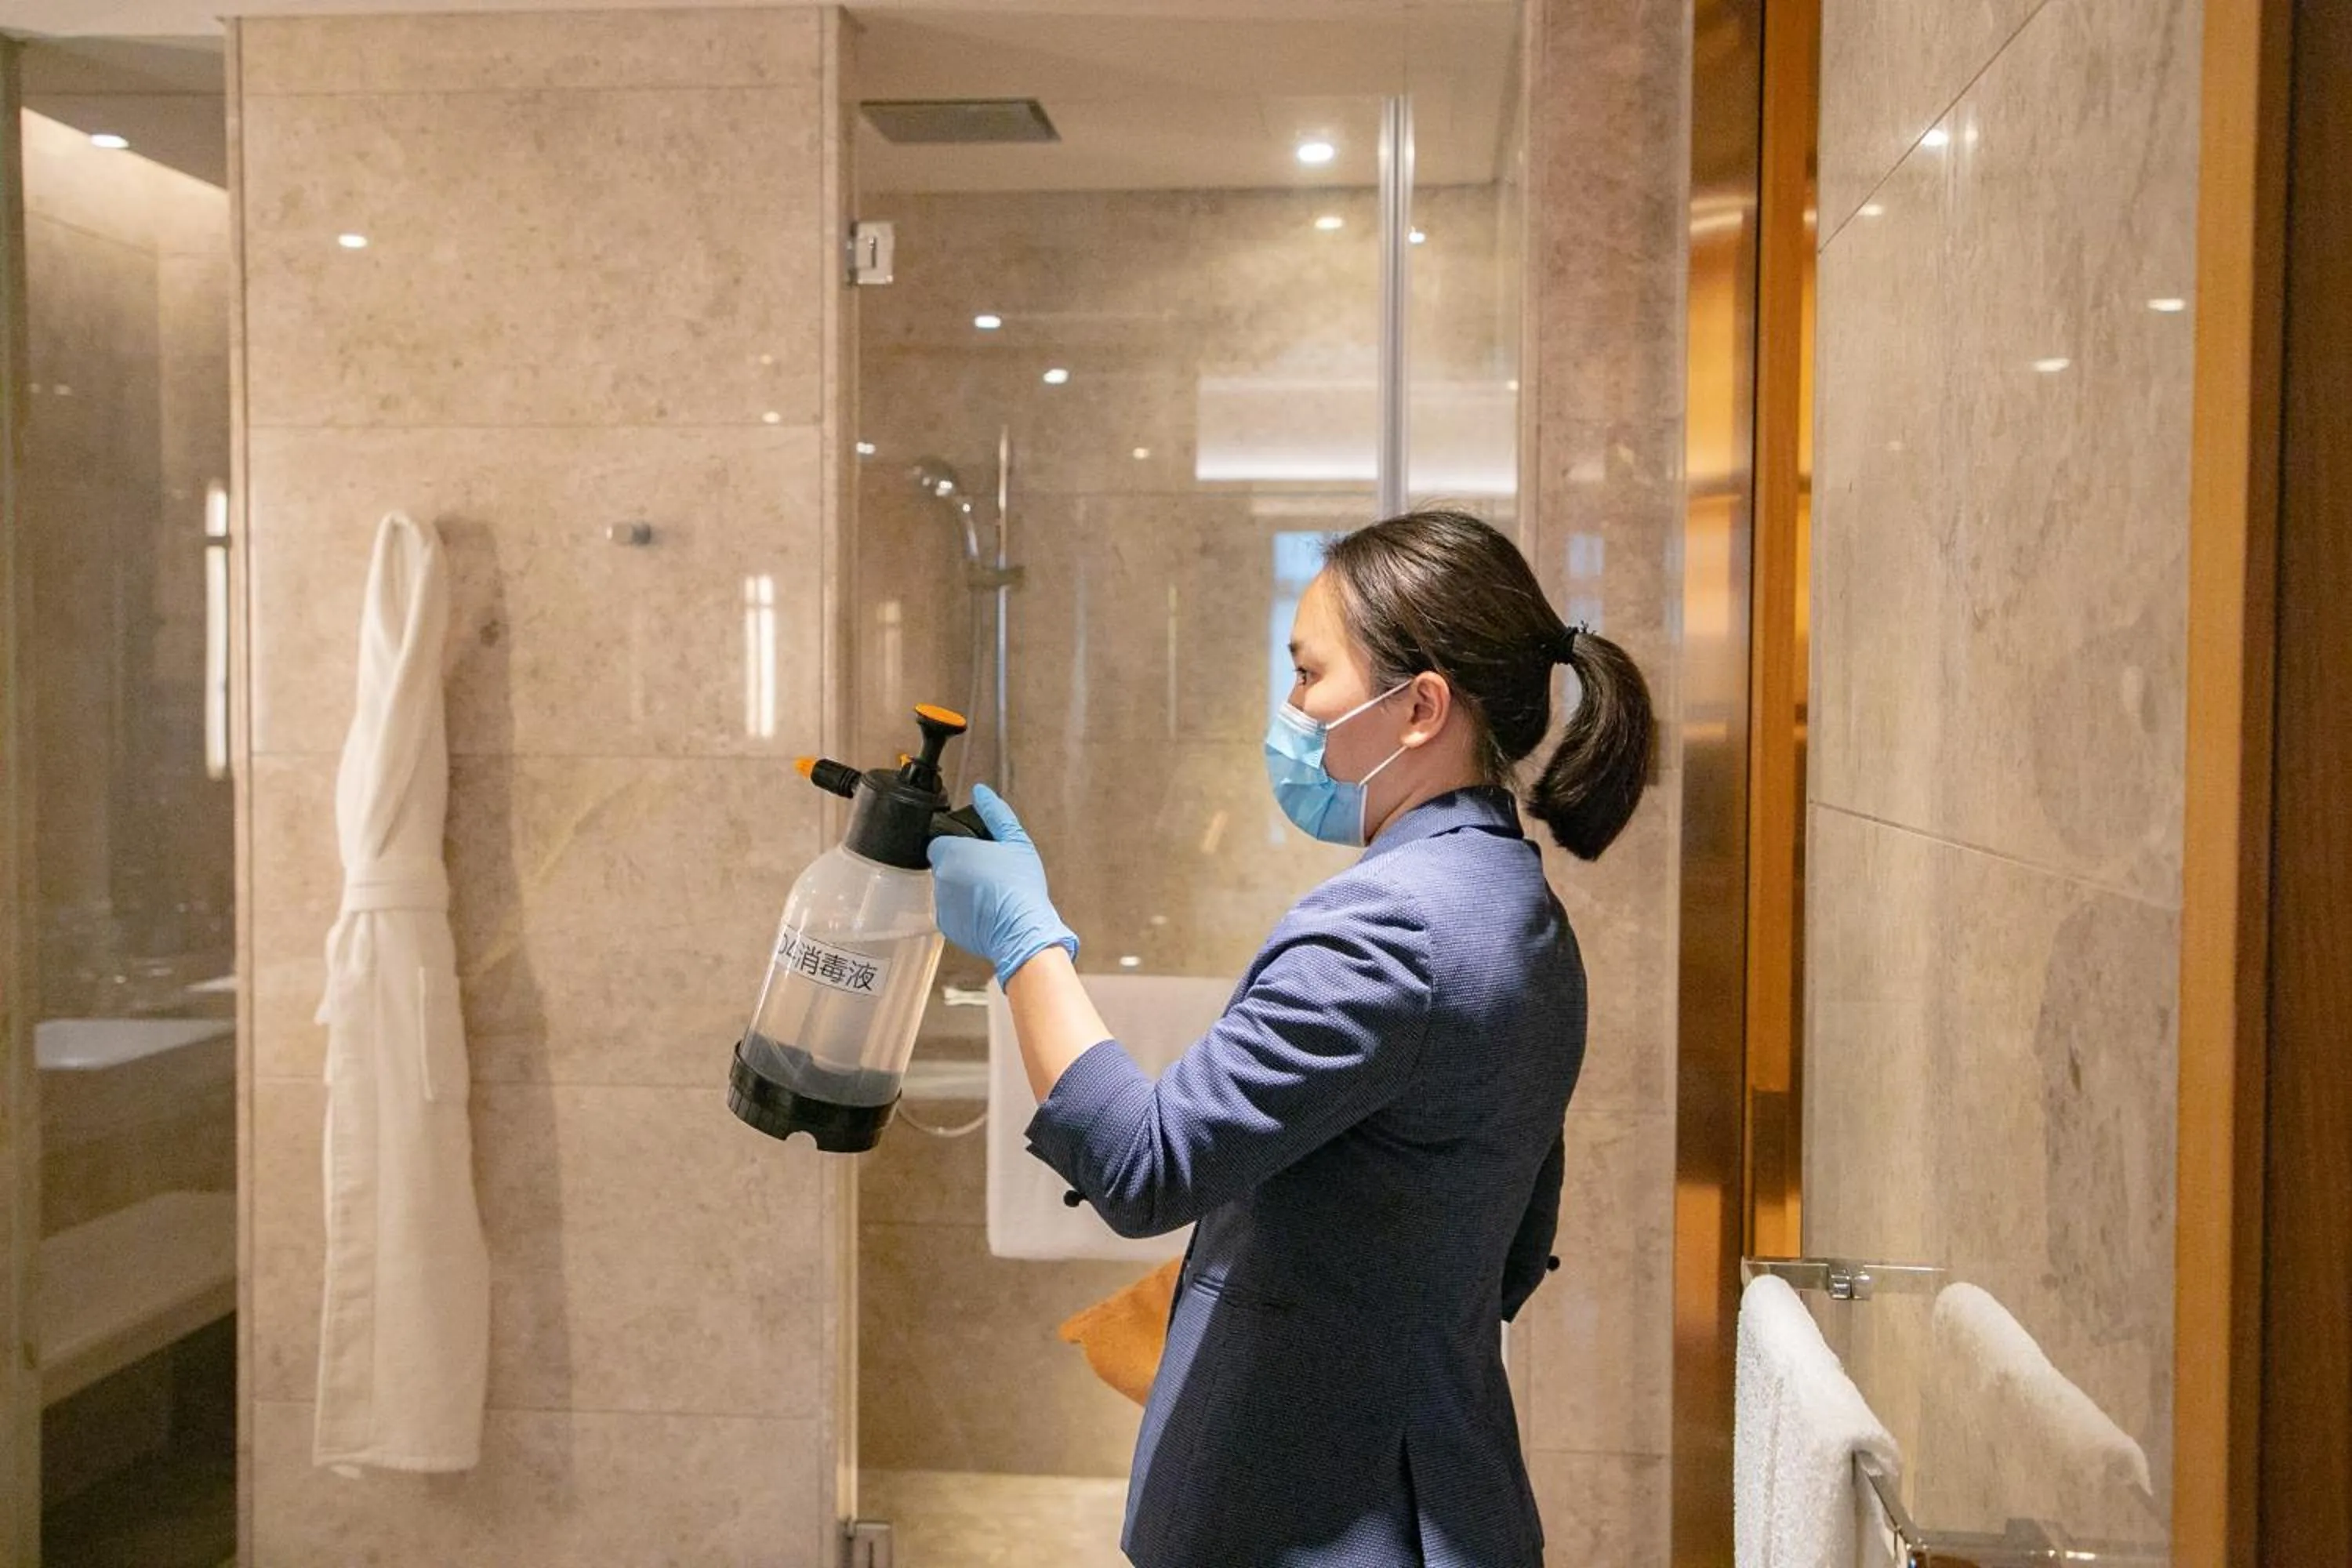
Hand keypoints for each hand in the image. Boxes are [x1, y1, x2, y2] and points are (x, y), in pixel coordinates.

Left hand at [926, 784, 1079, 988]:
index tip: (977, 852)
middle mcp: (940, 878)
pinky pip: (951, 911)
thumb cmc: (1020, 886)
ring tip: (990, 894)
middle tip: (989, 872)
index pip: (939, 842)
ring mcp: (941, 904)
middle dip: (962, 866)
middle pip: (944, 864)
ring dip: (962, 888)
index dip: (958, 844)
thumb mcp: (1016, 842)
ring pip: (947, 888)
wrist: (1023, 931)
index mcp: (952, 853)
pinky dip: (963, 910)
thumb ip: (995, 813)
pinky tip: (986, 911)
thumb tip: (980, 791)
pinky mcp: (946, 926)